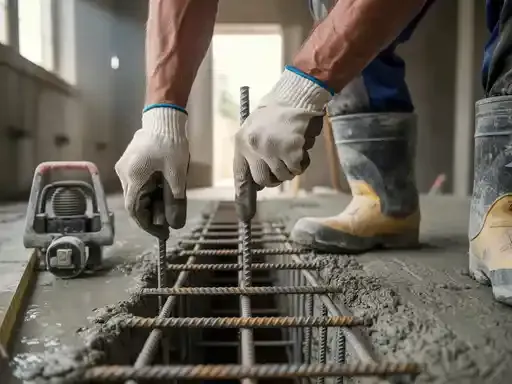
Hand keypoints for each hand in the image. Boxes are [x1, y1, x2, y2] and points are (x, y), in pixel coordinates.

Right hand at [115, 107, 188, 236]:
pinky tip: (165, 192)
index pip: (135, 211)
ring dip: (154, 203)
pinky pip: (139, 184)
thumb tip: (175, 224)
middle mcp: (124, 174)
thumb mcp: (177, 175)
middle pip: (136, 203)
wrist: (163, 118)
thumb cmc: (171, 144)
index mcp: (133, 177)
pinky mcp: (131, 163)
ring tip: (171, 206)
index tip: (163, 234)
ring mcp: (126, 168)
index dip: (148, 225)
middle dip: (153, 215)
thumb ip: (174, 201)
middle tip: (171, 220)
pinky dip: (151, 192)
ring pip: (138, 194)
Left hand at [234, 68, 331, 191]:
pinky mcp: (290, 151)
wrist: (294, 96)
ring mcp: (272, 150)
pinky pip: (296, 169)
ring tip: (293, 153)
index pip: (240, 172)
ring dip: (290, 169)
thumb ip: (252, 150)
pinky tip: (301, 150)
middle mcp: (254, 148)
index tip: (246, 202)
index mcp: (242, 141)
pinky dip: (301, 164)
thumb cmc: (276, 112)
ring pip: (282, 176)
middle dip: (273, 178)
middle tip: (281, 168)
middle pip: (262, 179)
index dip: (244, 189)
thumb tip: (258, 179)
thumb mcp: (254, 128)